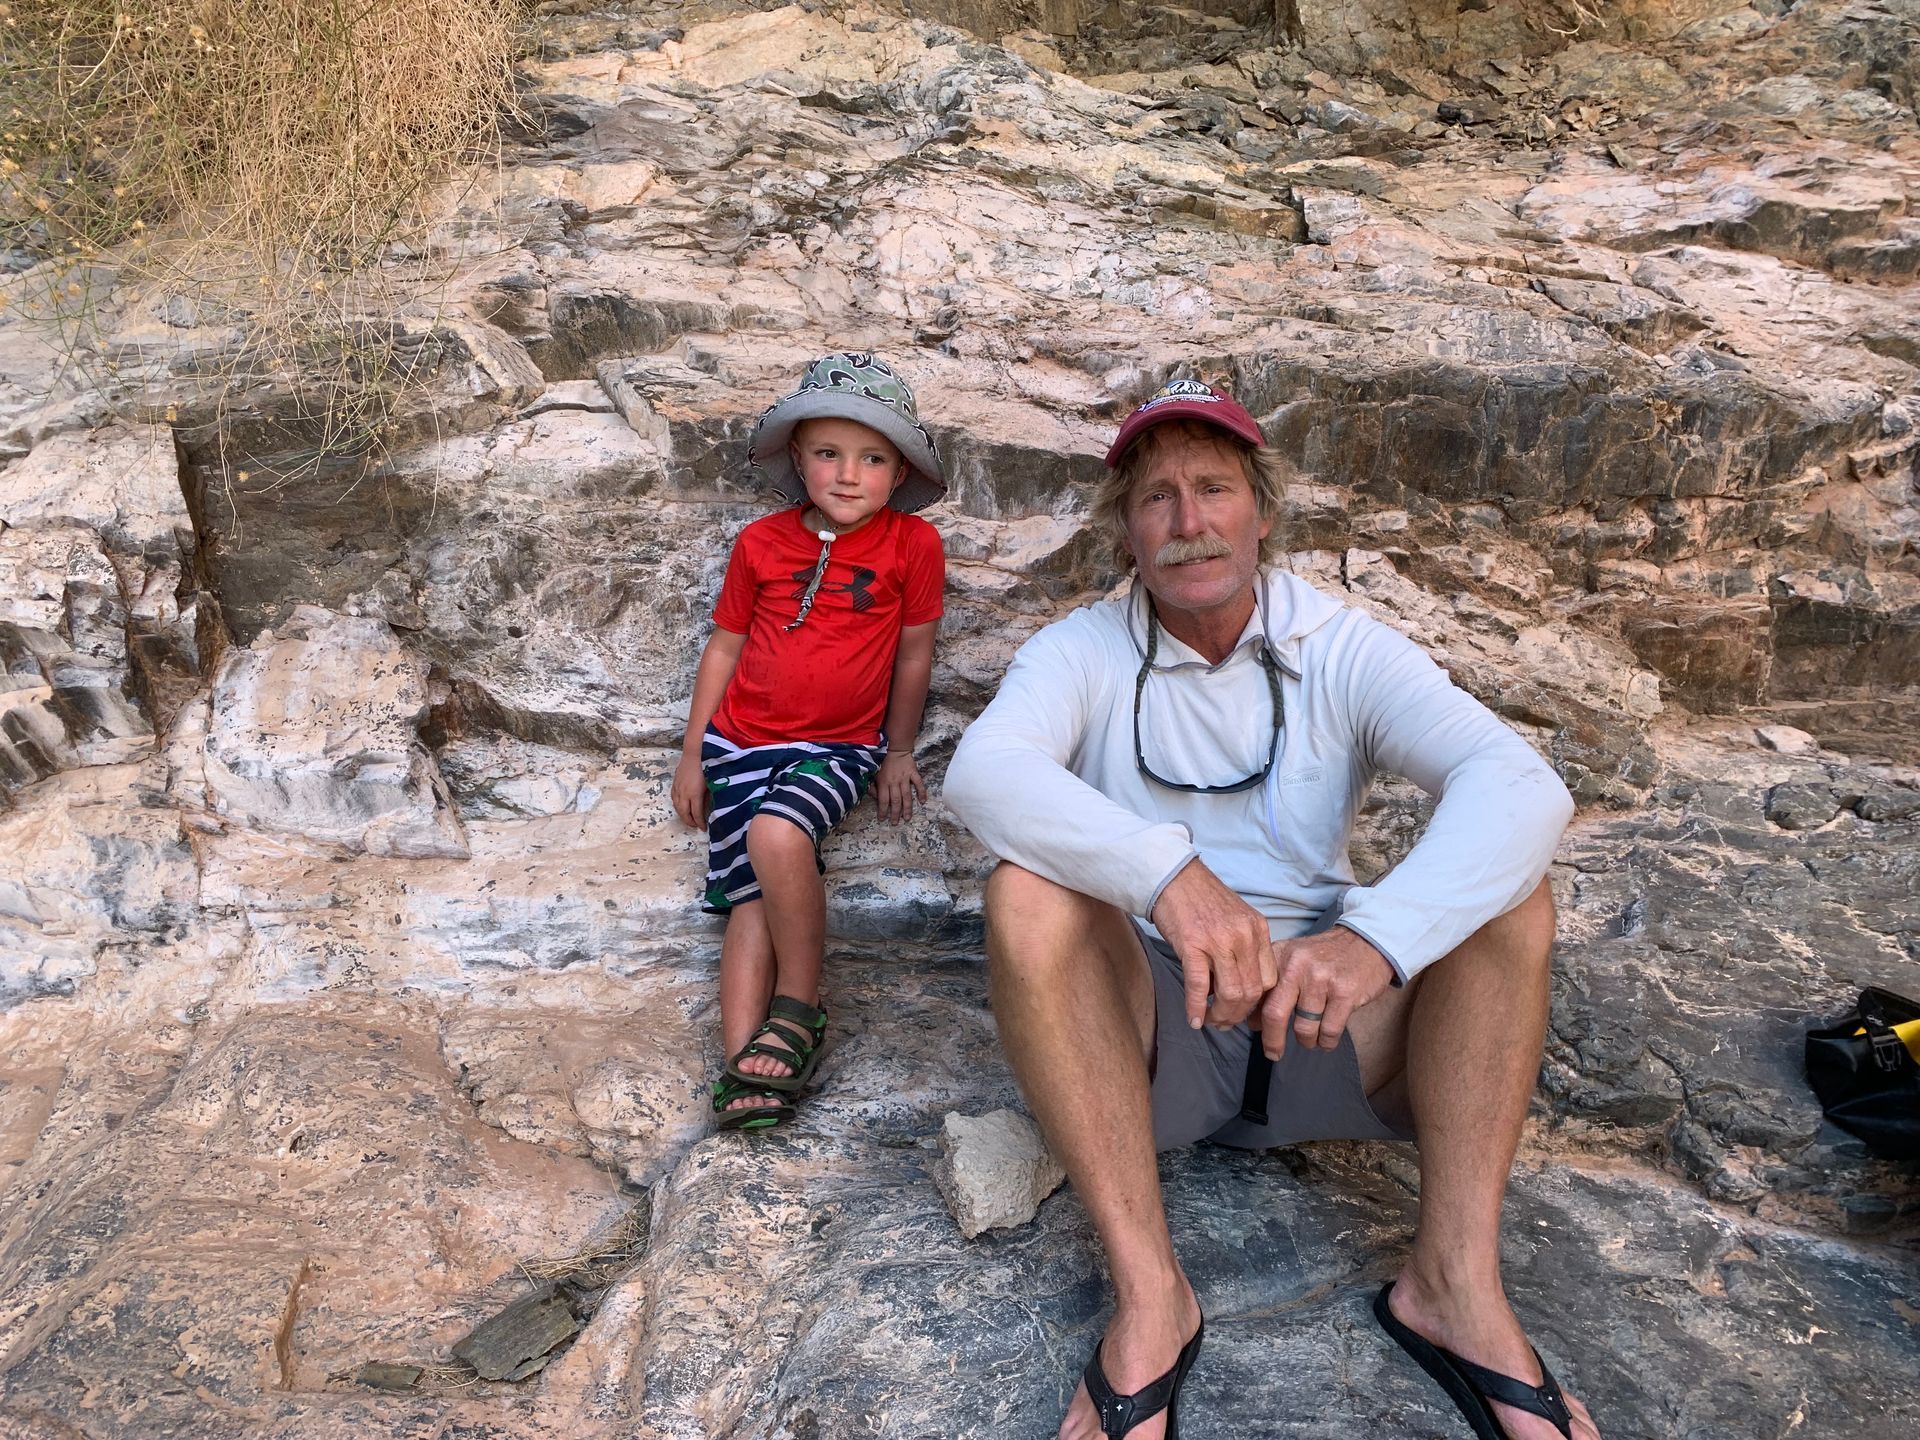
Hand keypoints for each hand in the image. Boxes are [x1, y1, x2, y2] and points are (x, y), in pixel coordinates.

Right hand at [671, 751, 709, 828]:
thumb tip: (711, 808)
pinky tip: (681, 806)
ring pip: (677, 806)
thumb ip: (710, 797)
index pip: (696, 814)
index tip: (704, 828)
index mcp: (694, 794)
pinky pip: (673, 798)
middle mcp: (684, 793)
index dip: (700, 823)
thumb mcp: (712, 784)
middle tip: (695, 826)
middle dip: (689, 822)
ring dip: (682, 815)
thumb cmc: (707, 766)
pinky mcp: (675, 782)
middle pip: (684, 813)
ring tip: (688, 819)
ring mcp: (678, 788)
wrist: (695, 752)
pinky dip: (677, 805)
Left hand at [875, 752, 926, 822]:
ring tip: (907, 818)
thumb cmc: (884, 763)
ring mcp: (905, 778)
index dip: (882, 811)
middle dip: (895, 813)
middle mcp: (894, 782)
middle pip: (895, 801)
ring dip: (907, 808)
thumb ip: (873, 786)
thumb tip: (874, 797)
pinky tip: (923, 801)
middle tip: (895, 823)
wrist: (896, 749)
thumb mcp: (874, 774)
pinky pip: (919, 784)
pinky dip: (921, 792)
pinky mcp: (913, 773)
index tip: (882, 819)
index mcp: (883, 782)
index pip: (883, 800)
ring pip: (906, 796)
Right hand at [1149, 859, 1275, 1029]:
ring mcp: (1219, 939)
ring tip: (1210, 1021)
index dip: (1257, 1003)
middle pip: (1252, 991)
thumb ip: (1244, 949)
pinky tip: (1193, 1020)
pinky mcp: (1192, 943)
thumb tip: (1240, 990)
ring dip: (1221, 1015)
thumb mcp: (1236, 920)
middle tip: (1225, 1022)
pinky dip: (1197, 1008)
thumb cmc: (1201, 900)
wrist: (1173, 876)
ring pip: (1231, 993)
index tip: (1244, 1012)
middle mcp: (1244, 935)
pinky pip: (1200, 986)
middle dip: (1239, 1014)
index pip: (1269, 979)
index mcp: (1258, 929)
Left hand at [1255, 926, 1393, 1057]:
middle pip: (1275, 1014)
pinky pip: (1329, 1031)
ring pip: (1304, 1027)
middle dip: (1272, 1040)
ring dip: (1306, 1040)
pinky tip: (1326, 1039)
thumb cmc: (1325, 957)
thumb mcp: (1293, 960)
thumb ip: (1271, 988)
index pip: (1257, 994)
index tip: (1256, 1032)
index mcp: (1280, 955)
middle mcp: (1297, 965)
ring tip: (1310, 1039)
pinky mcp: (1344, 992)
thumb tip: (1253, 1023)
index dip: (1253, 1017)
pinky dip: (1326, 1042)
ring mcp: (1321, 978)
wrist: (1366, 941)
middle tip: (1273, 1054)